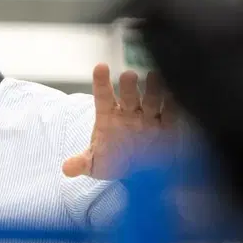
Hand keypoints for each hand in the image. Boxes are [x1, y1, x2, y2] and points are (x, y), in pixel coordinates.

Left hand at [62, 64, 174, 180]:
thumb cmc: (115, 162)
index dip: (101, 82)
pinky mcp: (167, 125)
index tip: (101, 67)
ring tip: (154, 76)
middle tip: (128, 75)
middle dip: (129, 85)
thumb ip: (82, 163)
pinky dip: (174, 104)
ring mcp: (148, 116)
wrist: (140, 174)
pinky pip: (171, 112)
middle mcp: (129, 111)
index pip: (103, 96)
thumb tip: (66, 169)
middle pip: (128, 95)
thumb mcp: (96, 165)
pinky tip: (176, 94)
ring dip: (153, 89)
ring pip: (151, 99)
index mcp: (109, 116)